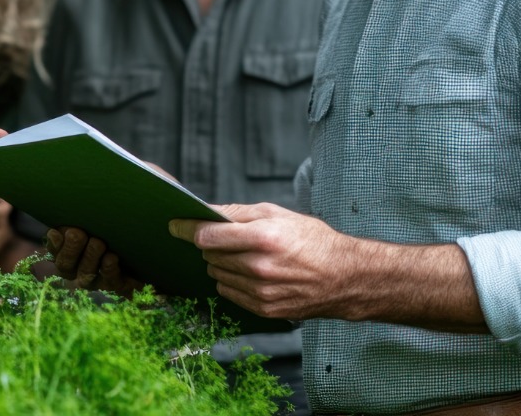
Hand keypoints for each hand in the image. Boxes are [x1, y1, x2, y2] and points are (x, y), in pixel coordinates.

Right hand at [44, 226, 142, 294]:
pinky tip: (111, 257)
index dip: (54, 244)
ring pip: (86, 274)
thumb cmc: (112, 229)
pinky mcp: (116, 285)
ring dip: (90, 257)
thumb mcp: (93, 223)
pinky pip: (110, 281)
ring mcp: (97, 280)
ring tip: (97, 242)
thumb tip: (58, 225)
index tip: (58, 231)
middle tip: (77, 233)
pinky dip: (109, 269)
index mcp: (68, 254)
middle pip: (66, 265)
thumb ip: (77, 221)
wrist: (143, 250)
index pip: (55, 251)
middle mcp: (78, 270)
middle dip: (71, 249)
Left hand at [168, 202, 343, 320]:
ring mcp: (260, 292)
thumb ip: (238, 213)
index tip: (175, 225)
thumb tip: (205, 211)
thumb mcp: (278, 214)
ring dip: (222, 263)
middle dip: (212, 244)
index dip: (187, 228)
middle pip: (210, 255)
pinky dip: (232, 280)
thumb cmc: (312, 241)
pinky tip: (251, 273)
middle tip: (228, 238)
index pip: (208, 235)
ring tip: (245, 255)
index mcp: (263, 238)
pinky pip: (229, 292)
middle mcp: (259, 268)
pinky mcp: (263, 310)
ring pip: (217, 274)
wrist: (345, 278)